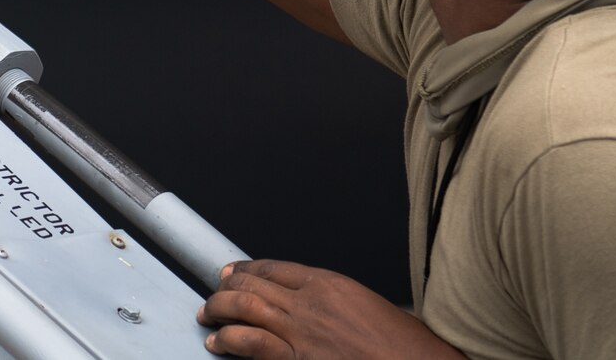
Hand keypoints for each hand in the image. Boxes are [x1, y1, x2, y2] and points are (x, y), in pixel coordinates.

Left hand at [199, 260, 463, 359]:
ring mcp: (302, 331)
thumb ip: (340, 301)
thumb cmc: (408, 347)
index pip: (276, 268)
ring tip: (208, 313)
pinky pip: (252, 344)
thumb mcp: (372, 307)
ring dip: (220, 309)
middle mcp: (311, 302)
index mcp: (331, 284)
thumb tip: (321, 306)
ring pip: (246, 309)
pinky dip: (228, 340)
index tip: (236, 271)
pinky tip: (217, 342)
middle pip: (254, 284)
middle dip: (228, 286)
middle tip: (215, 290)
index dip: (249, 269)